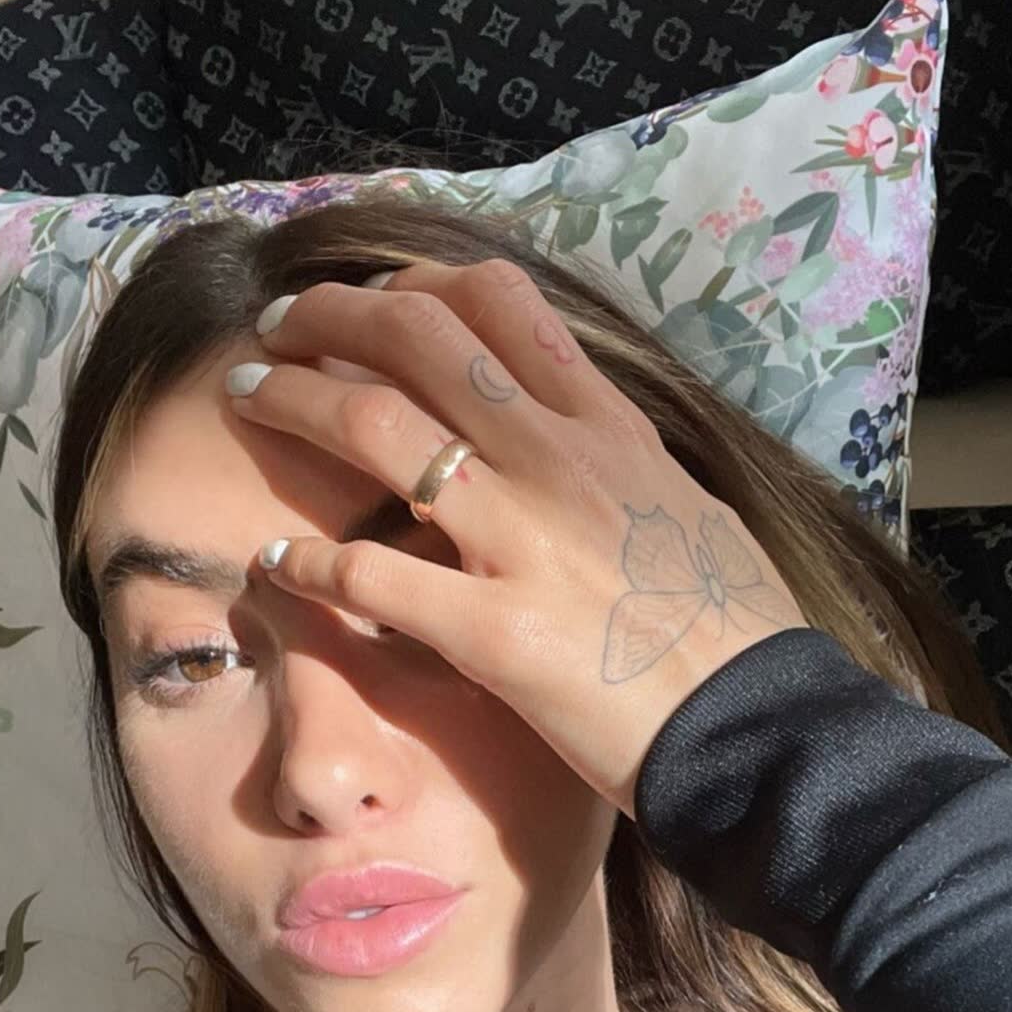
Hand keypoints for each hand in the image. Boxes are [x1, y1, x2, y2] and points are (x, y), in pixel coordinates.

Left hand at [226, 257, 809, 819]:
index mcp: (609, 433)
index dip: (417, 283)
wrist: (763, 728)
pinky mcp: (496, 634)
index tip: (374, 299)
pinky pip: (375, 577)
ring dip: (295, 402)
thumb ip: (622, 465)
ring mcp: (524, 543)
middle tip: (278, 328)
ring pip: (380, 429)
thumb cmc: (736, 635)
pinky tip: (276, 561)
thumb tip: (582, 444)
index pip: (501, 307)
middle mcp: (560, 463)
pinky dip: (311, 562)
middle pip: (420, 339)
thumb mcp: (688, 513)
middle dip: (332, 316)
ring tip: (248, 400)